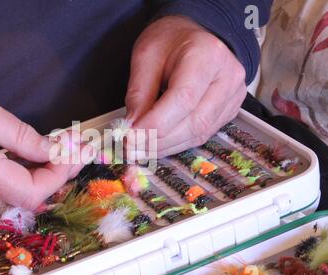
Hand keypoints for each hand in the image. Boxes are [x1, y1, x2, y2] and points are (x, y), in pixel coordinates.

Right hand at [0, 68, 84, 208]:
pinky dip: (20, 172)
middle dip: (56, 172)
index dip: (59, 175)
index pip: (30, 191)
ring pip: (13, 191)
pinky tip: (32, 155)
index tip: (75, 153)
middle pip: (25, 193)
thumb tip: (51, 151)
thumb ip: (21, 136)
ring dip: (40, 171)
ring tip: (61, 148)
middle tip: (76, 148)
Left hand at [125, 16, 246, 157]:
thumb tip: (133, 129)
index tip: (130, 136)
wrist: (193, 35)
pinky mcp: (230, 110)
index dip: (156, 123)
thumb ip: (139, 93)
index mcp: (207, 55)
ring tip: (140, 149)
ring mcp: (233, 96)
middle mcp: (228, 77)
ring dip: (166, 146)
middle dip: (158, 140)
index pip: (184, 99)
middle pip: (194, 122)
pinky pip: (203, 134)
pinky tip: (157, 144)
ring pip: (199, 133)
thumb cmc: (169, 41)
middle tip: (130, 147)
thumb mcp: (145, 57)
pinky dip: (177, 143)